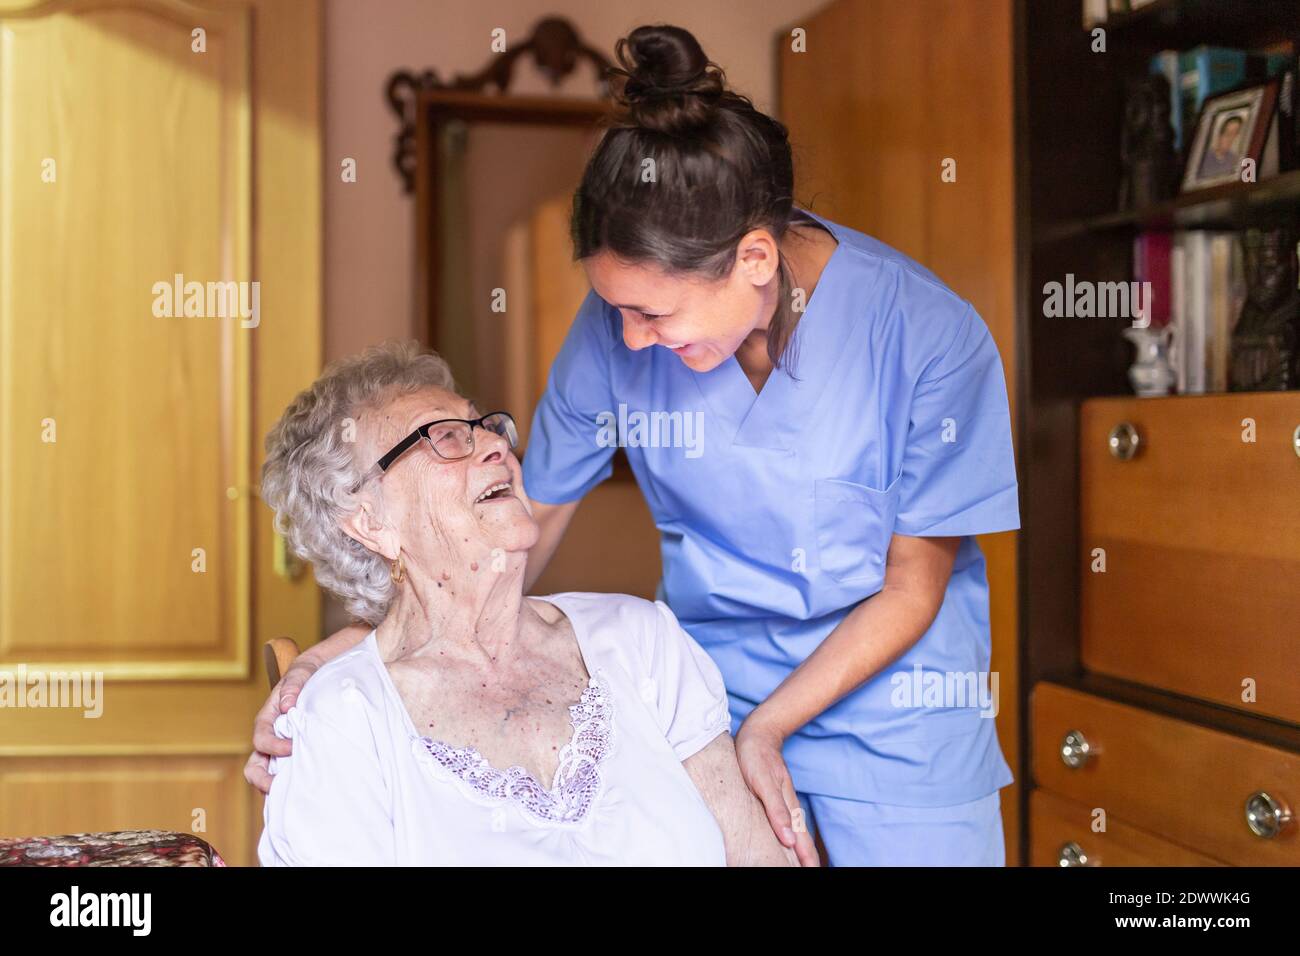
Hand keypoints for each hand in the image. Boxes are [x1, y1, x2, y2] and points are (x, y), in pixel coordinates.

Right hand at [243, 657, 319, 794]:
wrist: (323, 673)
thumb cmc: (308, 673)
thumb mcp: (301, 672)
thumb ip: (293, 685)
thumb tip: (286, 705)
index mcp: (267, 719)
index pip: (261, 739)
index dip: (272, 747)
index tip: (292, 747)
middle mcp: (271, 738)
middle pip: (255, 766)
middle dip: (262, 780)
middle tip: (278, 788)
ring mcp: (282, 750)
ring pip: (270, 775)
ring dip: (277, 788)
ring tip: (294, 796)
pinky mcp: (296, 756)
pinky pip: (289, 775)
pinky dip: (293, 785)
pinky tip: (308, 790)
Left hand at [734, 715, 819, 866]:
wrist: (757, 734)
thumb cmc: (756, 758)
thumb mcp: (763, 783)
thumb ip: (776, 810)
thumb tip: (789, 840)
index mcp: (789, 808)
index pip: (802, 842)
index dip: (808, 860)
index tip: (812, 872)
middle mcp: (789, 807)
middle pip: (802, 840)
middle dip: (808, 860)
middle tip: (812, 871)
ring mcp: (784, 803)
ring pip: (796, 832)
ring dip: (800, 851)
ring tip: (804, 865)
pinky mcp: (776, 798)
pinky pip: (787, 822)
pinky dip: (791, 837)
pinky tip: (788, 843)